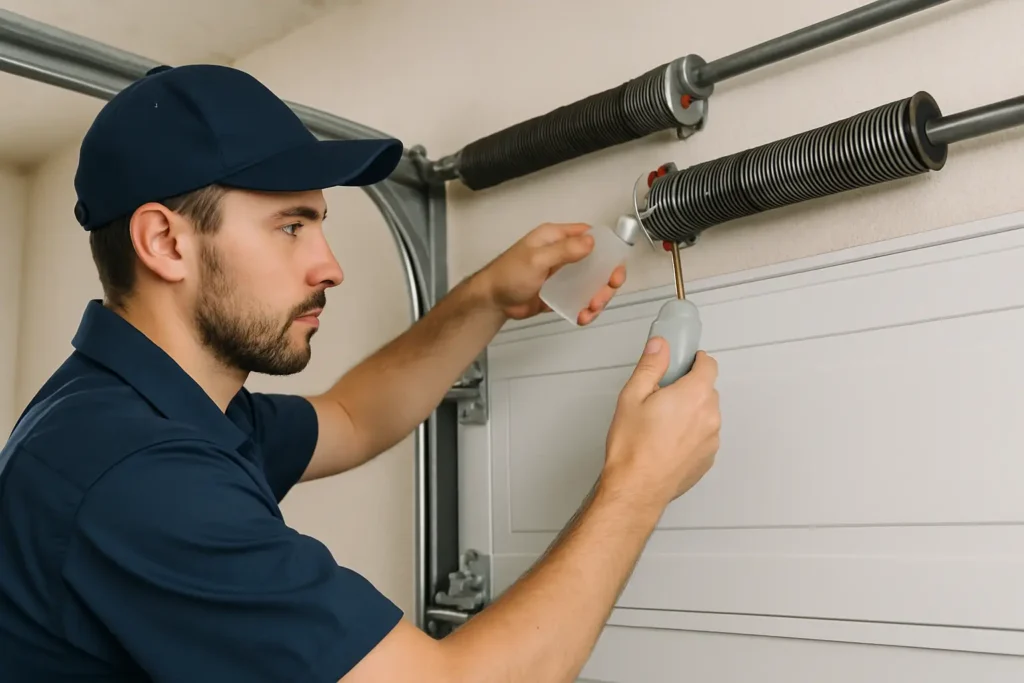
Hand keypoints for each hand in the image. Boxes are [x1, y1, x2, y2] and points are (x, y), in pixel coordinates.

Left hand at [479, 222, 625, 323]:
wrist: (493, 300)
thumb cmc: (508, 274)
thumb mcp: (536, 259)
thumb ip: (564, 250)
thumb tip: (591, 242)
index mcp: (557, 238)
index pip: (590, 236)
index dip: (607, 250)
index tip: (614, 267)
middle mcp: (563, 254)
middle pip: (598, 264)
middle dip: (606, 280)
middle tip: (602, 295)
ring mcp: (564, 275)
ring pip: (592, 284)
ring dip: (597, 298)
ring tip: (590, 309)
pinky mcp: (561, 293)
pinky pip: (581, 299)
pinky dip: (586, 309)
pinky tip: (582, 316)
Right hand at [601, 339, 720, 510]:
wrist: (637, 487)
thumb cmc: (633, 447)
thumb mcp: (633, 396)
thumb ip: (651, 365)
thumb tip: (660, 346)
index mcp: (694, 394)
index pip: (709, 365)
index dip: (695, 361)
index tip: (683, 363)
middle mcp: (710, 415)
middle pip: (707, 389)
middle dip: (688, 388)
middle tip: (662, 396)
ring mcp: (712, 439)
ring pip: (706, 414)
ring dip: (690, 412)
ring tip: (661, 423)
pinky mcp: (708, 458)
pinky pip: (703, 436)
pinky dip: (691, 434)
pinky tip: (667, 441)